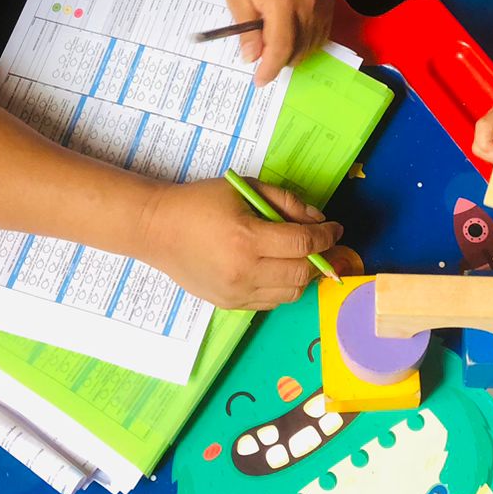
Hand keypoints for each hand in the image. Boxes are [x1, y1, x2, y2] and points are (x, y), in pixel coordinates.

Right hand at [137, 177, 342, 309]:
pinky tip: (276, 268)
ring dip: (303, 275)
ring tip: (299, 256)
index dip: (327, 236)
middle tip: (322, 243)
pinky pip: (271, 303)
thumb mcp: (244, 188)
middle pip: (302, 273)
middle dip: (319, 257)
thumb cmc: (200, 202)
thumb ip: (285, 201)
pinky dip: (282, 287)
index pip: (303, 243)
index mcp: (247, 238)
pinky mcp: (229, 305)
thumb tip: (318, 219)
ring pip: (290, 294)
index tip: (335, 228)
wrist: (157, 230)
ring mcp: (236, 293)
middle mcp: (244, 271)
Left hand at [225, 0, 332, 85]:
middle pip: (298, 50)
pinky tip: (290, 38)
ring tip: (273, 47)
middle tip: (261, 59)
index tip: (259, 80)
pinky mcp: (328, 3)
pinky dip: (306, 44)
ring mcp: (321, 4)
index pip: (281, 46)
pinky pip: (320, 35)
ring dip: (292, 54)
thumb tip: (251, 58)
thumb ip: (246, 29)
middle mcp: (307, 5)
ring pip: (311, 46)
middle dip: (279, 62)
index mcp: (281, 1)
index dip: (270, 68)